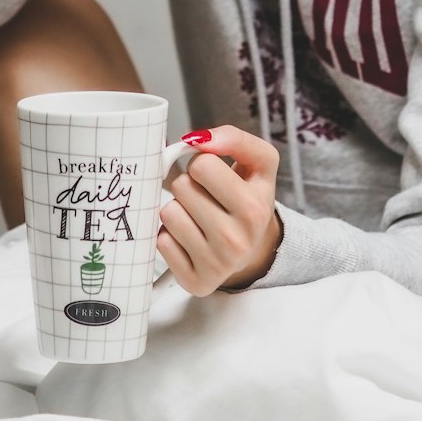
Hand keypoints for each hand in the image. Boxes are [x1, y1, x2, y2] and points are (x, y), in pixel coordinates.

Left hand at [157, 125, 282, 295]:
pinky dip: (171, 236)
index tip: (213, 177)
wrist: (256, 249)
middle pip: (181, 187)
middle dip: (190, 187)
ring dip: (179, 210)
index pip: (201, 164)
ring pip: (168, 213)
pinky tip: (191, 239)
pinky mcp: (195, 281)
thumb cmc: (250, 200)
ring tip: (199, 217)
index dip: (203, 164)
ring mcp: (215, 265)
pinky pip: (161, 241)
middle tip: (206, 198)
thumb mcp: (260, 164)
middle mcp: (237, 240)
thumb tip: (198, 139)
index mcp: (254, 208)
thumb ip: (235, 139)